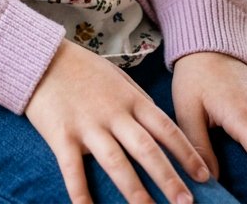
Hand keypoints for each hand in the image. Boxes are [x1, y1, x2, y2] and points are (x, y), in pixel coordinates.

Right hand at [25, 39, 210, 203]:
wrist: (43, 56)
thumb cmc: (83, 69)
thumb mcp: (118, 78)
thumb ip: (138, 101)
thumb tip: (161, 127)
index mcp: (130, 98)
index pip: (165, 128)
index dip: (186, 153)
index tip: (203, 176)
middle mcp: (113, 113)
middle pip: (146, 149)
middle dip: (168, 178)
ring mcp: (87, 125)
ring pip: (116, 163)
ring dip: (135, 192)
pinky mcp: (62, 136)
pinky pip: (73, 171)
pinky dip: (81, 196)